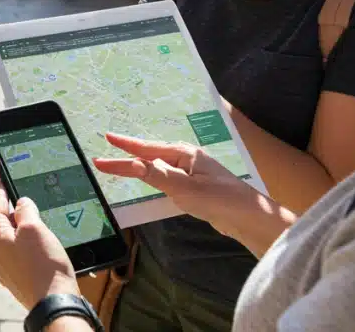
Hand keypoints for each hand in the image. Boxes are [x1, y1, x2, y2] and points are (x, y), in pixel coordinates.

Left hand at [0, 177, 79, 309]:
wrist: (54, 302)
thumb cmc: (43, 265)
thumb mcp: (34, 227)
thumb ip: (25, 209)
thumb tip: (20, 202)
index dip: (1, 185)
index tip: (2, 173)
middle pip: (4, 220)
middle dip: (17, 209)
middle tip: (30, 197)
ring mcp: (3, 266)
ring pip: (13, 237)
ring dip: (26, 228)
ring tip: (42, 222)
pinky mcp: (16, 276)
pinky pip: (20, 252)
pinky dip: (30, 244)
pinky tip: (43, 244)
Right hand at [92, 133, 257, 240]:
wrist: (248, 217)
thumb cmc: (217, 199)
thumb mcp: (183, 188)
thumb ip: (156, 175)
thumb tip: (131, 163)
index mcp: (184, 153)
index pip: (147, 149)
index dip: (125, 146)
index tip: (106, 138)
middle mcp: (187, 158)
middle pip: (152, 153)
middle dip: (131, 151)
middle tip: (110, 147)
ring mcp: (193, 172)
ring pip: (160, 165)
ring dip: (142, 162)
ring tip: (124, 160)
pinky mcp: (196, 186)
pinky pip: (168, 176)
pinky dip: (154, 175)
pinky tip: (152, 178)